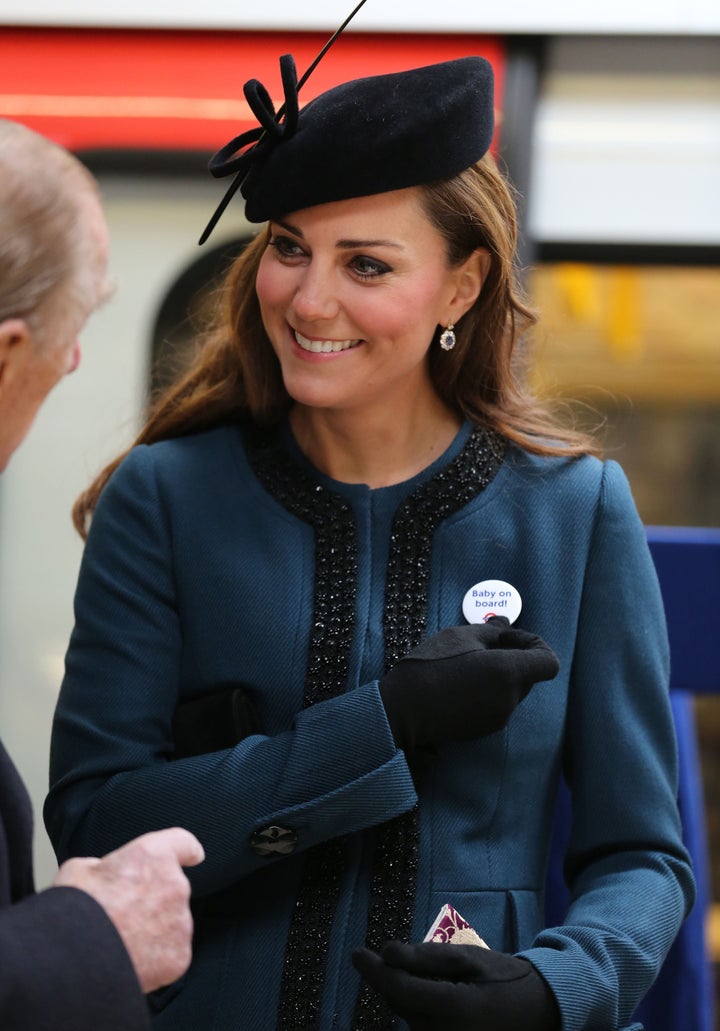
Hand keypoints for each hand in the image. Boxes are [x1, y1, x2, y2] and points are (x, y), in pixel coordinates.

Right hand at [54, 827, 204, 992]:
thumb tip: (105, 876)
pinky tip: (128, 962)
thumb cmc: (73, 911)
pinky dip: (154, 959)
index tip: (193, 856)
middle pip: (171, 890)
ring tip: (120, 943)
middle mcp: (175, 885)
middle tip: (122, 917)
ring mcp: (180, 922)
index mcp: (153, 856)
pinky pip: (169, 954)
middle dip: (153, 902)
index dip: (186, 851)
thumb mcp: (80, 869)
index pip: (183, 843)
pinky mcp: (179, 956)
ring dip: (153, 931)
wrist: (74, 961)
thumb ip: (104, 867)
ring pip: (171, 925)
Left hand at [352, 941, 559, 1030]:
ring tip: (410, 970)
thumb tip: (387, 952)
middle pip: (399, 1004)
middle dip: (386, 978)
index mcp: (455, 1008)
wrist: (539, 1011)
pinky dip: (414, 1005)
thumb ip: (428, 956)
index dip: (375, 970)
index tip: (357, 953)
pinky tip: (423, 989)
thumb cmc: (505, 978)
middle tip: (378, 956)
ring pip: (406, 1016)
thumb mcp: (470, 957)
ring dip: (400, 992)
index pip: (400, 989)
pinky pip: (420, 1026)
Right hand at [378, 619, 558, 750]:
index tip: (507, 637)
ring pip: (513, 689)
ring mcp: (499, 717)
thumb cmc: (429, 667)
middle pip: (530, 674)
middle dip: (514, 657)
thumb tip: (506, 625)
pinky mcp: (485, 729)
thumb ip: (492, 631)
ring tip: (467, 664)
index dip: (534, 644)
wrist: (402, 710)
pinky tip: (461, 683)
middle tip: (483, 645)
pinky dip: (489, 690)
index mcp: (508, 673)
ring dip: (500, 674)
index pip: (549, 662)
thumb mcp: (459, 636)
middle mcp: (510, 699)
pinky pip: (499, 703)